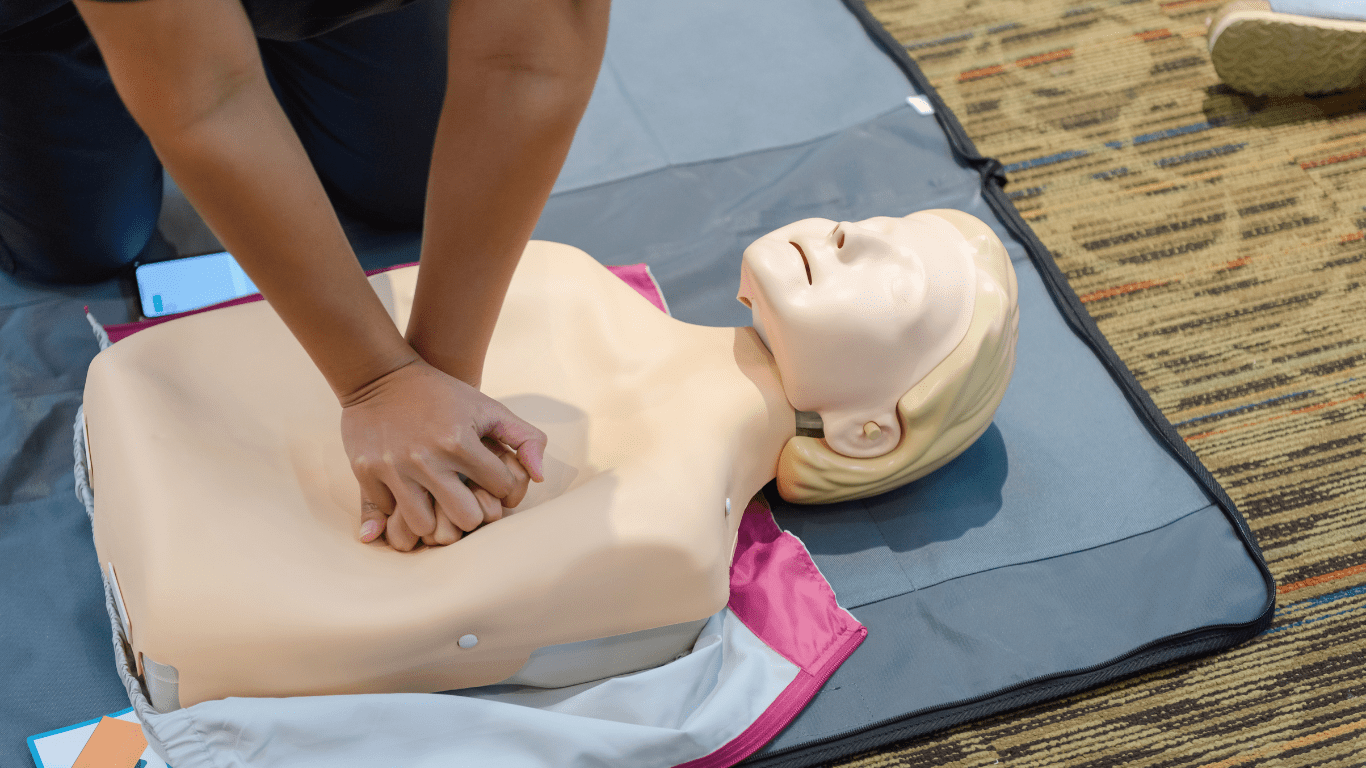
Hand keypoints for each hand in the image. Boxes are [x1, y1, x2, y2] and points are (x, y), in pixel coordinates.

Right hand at [340, 358, 545, 550]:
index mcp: (460, 442)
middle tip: (467, 501)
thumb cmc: (443, 395)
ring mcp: (394, 468)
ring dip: (433, 518)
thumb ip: (525, 438)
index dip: (505, 489)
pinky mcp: (366, 473)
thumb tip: (540, 478)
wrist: (381, 376)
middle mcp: (427, 459)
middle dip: (471, 514)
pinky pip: (389, 514)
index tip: (495, 484)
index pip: (502, 490)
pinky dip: (400, 510)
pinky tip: (410, 494)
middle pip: (465, 519)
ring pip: (424, 526)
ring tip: (437, 504)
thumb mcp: (488, 408)